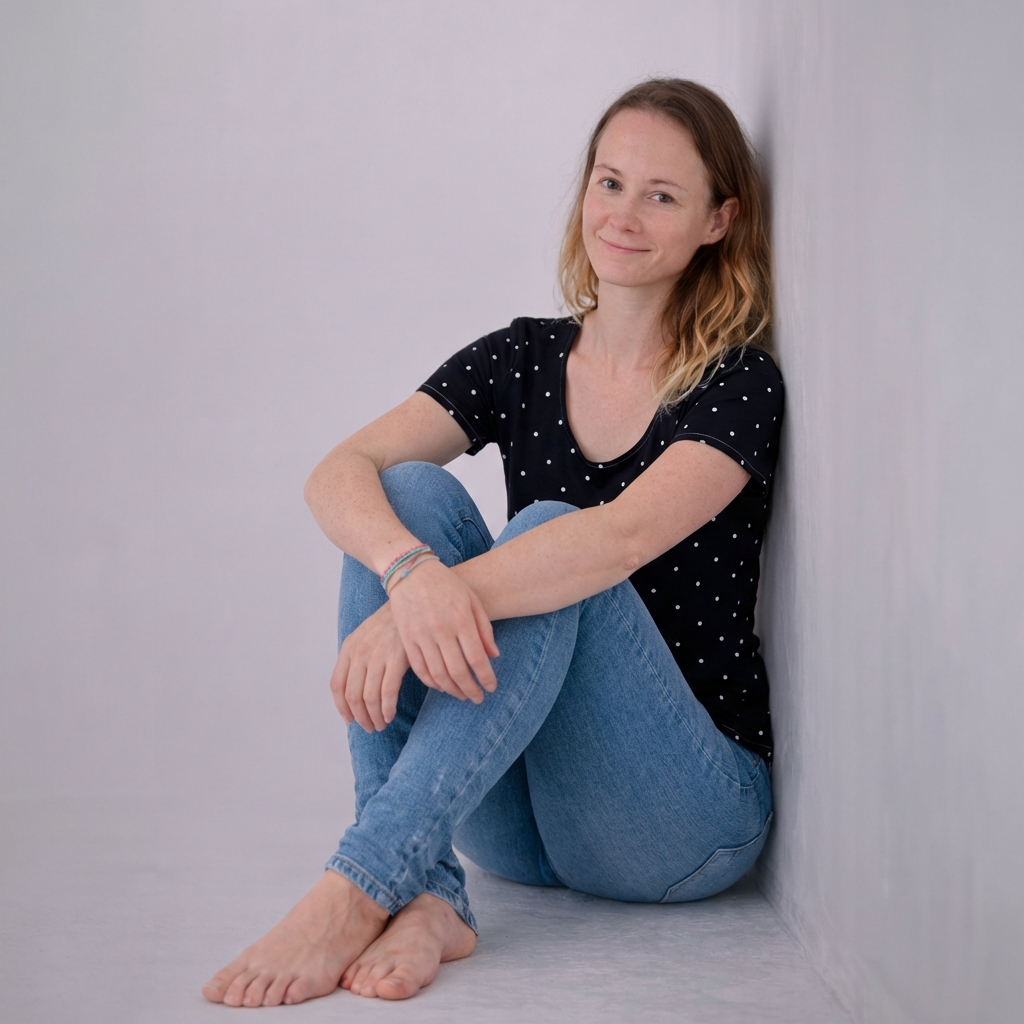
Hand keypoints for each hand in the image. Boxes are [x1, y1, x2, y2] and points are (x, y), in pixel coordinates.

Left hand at [331, 601, 412, 731]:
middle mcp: (359, 652)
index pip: (337, 685)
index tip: (351, 720)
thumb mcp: (366, 636)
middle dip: (360, 717)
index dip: (341, 707)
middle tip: (370, 727)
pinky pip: (387, 692)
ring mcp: (377, 655)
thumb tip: (354, 690)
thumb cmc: (392, 623)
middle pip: (352, 695)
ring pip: (368, 698)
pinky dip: (387, 709)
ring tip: (381, 724)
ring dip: (374, 717)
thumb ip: (357, 659)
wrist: (413, 601)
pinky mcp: (397, 658)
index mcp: (349, 647)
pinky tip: (391, 714)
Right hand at [387, 557, 498, 703]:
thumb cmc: (447, 585)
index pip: (477, 658)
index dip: (485, 677)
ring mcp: (421, 635)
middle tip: (478, 698)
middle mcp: (441, 630)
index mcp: (461, 619)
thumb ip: (484, 629)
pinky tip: (442, 685)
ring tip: (462, 695)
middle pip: (458, 671)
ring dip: (452, 690)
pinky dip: (432, 682)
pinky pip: (420, 669)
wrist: (411, 571)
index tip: (491, 688)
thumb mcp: (472, 600)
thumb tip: (494, 656)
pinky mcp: (406, 639)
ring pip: (438, 674)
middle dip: (470, 690)